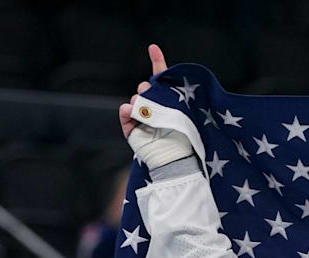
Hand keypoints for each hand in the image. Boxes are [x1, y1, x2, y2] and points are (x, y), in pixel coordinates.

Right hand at [118, 44, 196, 169]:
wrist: (174, 158)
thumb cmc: (184, 136)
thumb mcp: (181, 111)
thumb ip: (166, 96)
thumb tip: (144, 89)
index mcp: (168, 102)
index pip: (161, 78)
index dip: (157, 61)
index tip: (153, 47)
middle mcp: (154, 107)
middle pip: (146, 88)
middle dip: (150, 90)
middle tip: (156, 99)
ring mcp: (142, 118)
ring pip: (136, 99)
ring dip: (142, 102)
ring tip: (149, 112)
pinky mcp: (131, 128)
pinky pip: (125, 112)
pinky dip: (128, 111)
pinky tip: (133, 112)